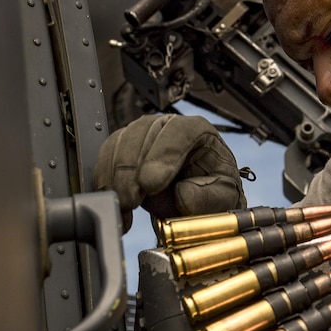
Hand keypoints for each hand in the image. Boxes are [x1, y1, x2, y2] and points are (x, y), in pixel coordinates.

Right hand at [94, 114, 245, 230]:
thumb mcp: (225, 197)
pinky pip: (105, 158)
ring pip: (120, 144)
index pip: (178, 132)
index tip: (152, 184)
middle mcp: (168, 126)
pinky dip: (106, 183)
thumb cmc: (213, 191)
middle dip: (132, 170)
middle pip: (142, 134)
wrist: (196, 201)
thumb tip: (183, 194)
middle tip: (132, 200)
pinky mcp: (123, 149)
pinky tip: (117, 204)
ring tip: (125, 205)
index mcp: (198, 130)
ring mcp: (142, 134)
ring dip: (116, 178)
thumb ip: (209, 196)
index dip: (162, 156)